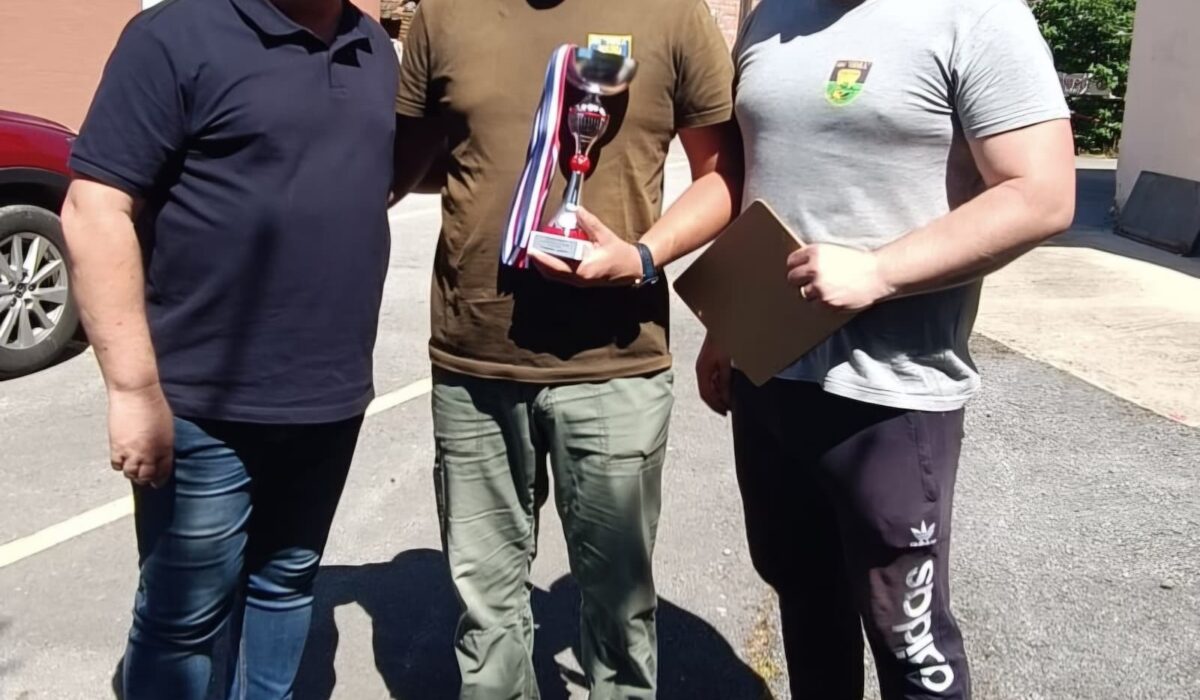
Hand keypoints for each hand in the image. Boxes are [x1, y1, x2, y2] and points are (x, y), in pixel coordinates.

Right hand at [107, 384, 174, 487]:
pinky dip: (119, 465)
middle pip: (146, 476)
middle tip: (144, 479)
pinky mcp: (117, 447)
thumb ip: (163, 443)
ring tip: (132, 469)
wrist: (136, 394)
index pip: (163, 471)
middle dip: (146, 479)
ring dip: (132, 473)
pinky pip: (117, 465)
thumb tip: (158, 453)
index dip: (160, 479)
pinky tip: (121, 460)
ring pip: (130, 474)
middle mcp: (150, 453)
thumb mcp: (166, 427)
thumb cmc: (154, 405)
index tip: (157, 482)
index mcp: (165, 448)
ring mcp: (133, 452)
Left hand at [528, 207, 642, 286]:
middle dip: (538, 261)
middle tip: (529, 248)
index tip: (532, 248)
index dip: (542, 257)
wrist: (631, 269)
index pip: (557, 264)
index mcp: (584, 269)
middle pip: (551, 272)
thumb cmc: (620, 254)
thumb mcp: (605, 235)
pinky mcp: (579, 282)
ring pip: (554, 276)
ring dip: (543, 266)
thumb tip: (576, 210)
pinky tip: (546, 258)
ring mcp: (579, 283)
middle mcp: (579, 279)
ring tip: (534, 252)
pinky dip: (551, 268)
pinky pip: (560, 276)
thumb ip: (590, 223)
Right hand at [695, 333, 732, 415]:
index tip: (724, 412)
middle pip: (706, 392)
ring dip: (718, 393)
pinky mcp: (709, 362)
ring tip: (729, 399)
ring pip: (709, 386)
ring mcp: (704, 366)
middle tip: (728, 409)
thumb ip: (725, 380)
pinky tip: (727, 386)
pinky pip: (712, 378)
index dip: (715, 405)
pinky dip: (719, 385)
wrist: (720, 324)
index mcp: (702, 371)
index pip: (706, 394)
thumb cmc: (722, 340)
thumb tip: (727, 396)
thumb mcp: (726, 363)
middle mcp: (701, 369)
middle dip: (717, 402)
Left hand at [786, 244, 894, 311]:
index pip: (792, 261)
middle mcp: (815, 269)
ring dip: (814, 293)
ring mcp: (820, 287)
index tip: (802, 271)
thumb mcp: (834, 252)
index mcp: (816, 252)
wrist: (878, 274)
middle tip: (813, 282)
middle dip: (801, 281)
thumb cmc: (857, 263)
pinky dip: (823, 304)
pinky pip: (815, 306)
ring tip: (830, 289)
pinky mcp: (827, 302)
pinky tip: (835, 297)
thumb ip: (815, 258)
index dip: (797, 267)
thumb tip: (796, 269)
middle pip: (792, 278)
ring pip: (804, 293)